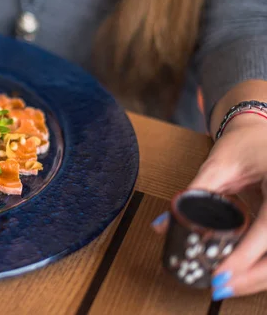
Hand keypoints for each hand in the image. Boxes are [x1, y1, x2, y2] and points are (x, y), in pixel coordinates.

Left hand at [153, 114, 266, 299]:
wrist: (261, 132)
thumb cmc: (242, 145)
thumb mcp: (218, 166)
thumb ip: (192, 194)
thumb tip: (162, 225)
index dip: (246, 255)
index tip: (222, 273)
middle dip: (252, 274)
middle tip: (220, 286)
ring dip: (258, 274)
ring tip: (227, 282)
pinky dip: (261, 264)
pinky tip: (240, 270)